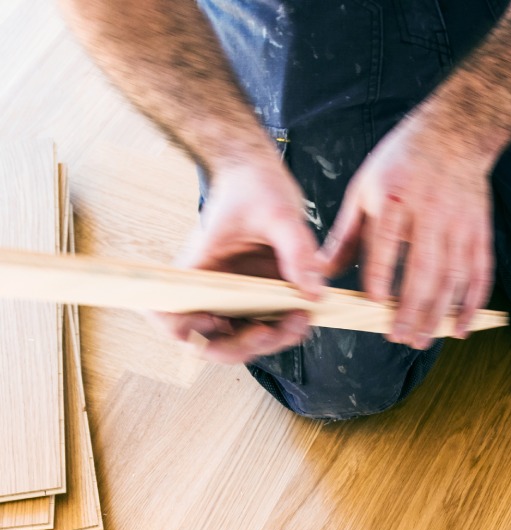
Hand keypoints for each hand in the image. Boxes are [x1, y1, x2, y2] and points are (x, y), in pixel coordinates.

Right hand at [155, 159, 325, 363]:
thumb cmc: (253, 186)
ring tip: (301, 316)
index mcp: (196, 270)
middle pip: (213, 343)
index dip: (187, 331)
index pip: (171, 316)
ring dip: (273, 341)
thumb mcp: (278, 211)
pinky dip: (288, 329)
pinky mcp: (259, 300)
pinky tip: (307, 310)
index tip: (215, 323)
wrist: (261, 175)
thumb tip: (313, 293)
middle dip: (245, 346)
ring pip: (245, 342)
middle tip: (272, 330)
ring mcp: (236, 300)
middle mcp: (211, 292)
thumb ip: (296, 251)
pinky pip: (269, 328)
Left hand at [319, 112, 495, 349]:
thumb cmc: (402, 162)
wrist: (455, 133)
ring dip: (439, 314)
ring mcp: (458, 224)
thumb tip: (321, 274)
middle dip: (411, 309)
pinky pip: (479, 273)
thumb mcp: (364, 189)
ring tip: (424, 339)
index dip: (380, 275)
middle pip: (422, 269)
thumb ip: (346, 235)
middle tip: (399, 338)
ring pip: (452, 278)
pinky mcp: (479, 232)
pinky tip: (461, 327)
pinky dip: (472, 304)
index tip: (373, 304)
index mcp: (393, 197)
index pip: (385, 242)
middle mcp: (429, 212)